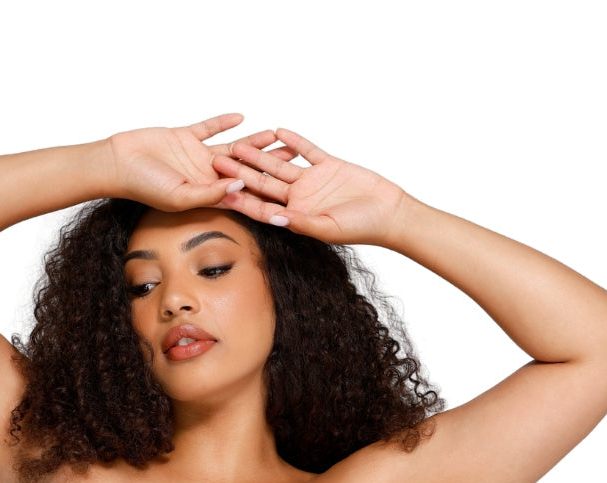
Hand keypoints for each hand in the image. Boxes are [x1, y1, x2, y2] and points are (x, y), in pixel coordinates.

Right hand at [104, 114, 298, 212]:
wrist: (118, 162)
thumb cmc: (144, 186)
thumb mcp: (181, 196)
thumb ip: (210, 193)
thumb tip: (241, 187)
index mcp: (206, 195)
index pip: (241, 197)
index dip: (264, 197)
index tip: (288, 198)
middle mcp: (205, 177)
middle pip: (244, 170)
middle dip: (268, 166)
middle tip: (294, 159)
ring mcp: (196, 157)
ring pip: (232, 148)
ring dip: (254, 142)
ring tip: (277, 135)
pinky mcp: (185, 138)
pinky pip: (209, 128)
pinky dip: (223, 122)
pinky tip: (242, 117)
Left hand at [211, 127, 407, 245]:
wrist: (388, 213)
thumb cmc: (361, 227)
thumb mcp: (329, 228)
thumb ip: (302, 223)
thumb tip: (277, 218)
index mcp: (296, 217)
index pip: (262, 208)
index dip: (241, 200)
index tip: (219, 192)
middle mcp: (299, 199)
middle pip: (264, 184)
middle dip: (241, 173)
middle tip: (218, 161)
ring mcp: (312, 182)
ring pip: (280, 165)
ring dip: (260, 154)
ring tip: (239, 142)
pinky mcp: (328, 165)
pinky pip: (307, 150)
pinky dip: (294, 141)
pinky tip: (277, 130)